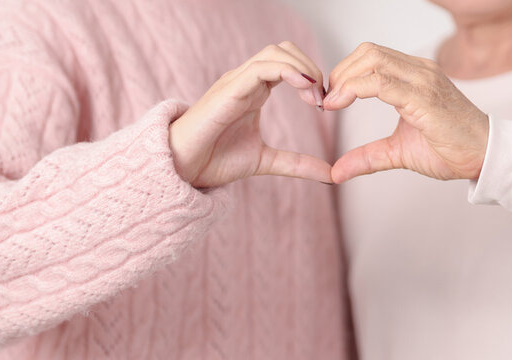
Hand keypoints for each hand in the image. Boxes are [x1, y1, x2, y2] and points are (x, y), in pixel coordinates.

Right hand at [169, 41, 329, 187]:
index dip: (312, 77)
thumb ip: (297, 164)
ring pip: (275, 52)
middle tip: (323, 98)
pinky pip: (261, 67)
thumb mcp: (266, 162)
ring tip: (315, 95)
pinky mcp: (229, 89)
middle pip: (285, 50)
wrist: (181, 169)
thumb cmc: (214, 161)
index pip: (289, 64)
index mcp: (255, 91)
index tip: (324, 104)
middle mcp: (246, 80)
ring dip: (302, 68)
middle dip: (310, 66)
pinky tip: (302, 87)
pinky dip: (287, 71)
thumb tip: (330, 174)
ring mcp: (236, 82)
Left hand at [324, 42, 489, 182]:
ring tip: (332, 102)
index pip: (372, 56)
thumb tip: (336, 172)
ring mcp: (423, 81)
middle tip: (328, 100)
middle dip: (341, 72)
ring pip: (372, 60)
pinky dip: (354, 89)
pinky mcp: (424, 97)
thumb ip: (366, 157)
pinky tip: (342, 103)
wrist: (484, 158)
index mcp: (415, 75)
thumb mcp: (397, 152)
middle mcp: (419, 71)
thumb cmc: (449, 149)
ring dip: (344, 78)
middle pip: (368, 52)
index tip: (330, 98)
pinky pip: (382, 82)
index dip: (345, 72)